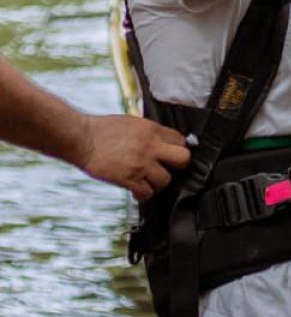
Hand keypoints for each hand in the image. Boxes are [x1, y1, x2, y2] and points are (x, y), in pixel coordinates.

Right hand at [75, 114, 189, 201]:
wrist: (81, 138)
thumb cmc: (102, 129)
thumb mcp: (133, 123)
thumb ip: (150, 133)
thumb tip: (162, 142)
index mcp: (152, 130)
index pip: (181, 141)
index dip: (179, 148)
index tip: (174, 155)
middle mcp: (150, 147)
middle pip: (183, 159)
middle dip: (179, 166)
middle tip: (170, 168)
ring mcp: (140, 164)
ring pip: (165, 180)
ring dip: (158, 183)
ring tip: (150, 181)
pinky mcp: (128, 178)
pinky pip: (146, 192)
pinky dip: (144, 194)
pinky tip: (139, 191)